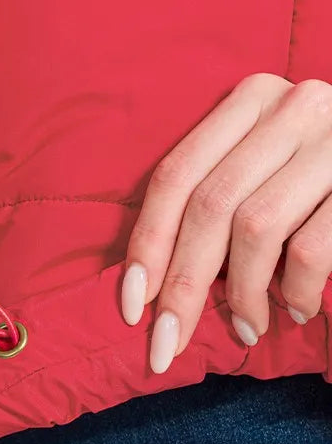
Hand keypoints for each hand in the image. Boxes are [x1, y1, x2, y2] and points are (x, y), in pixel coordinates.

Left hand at [120, 72, 331, 372]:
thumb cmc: (321, 182)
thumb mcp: (267, 164)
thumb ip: (218, 197)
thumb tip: (153, 280)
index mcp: (250, 100)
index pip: (176, 175)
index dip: (147, 244)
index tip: (131, 306)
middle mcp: (289, 107)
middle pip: (209, 206)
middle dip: (182, 285)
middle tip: (167, 344)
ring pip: (255, 228)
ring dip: (242, 293)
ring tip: (248, 326)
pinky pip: (309, 248)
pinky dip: (294, 290)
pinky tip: (297, 310)